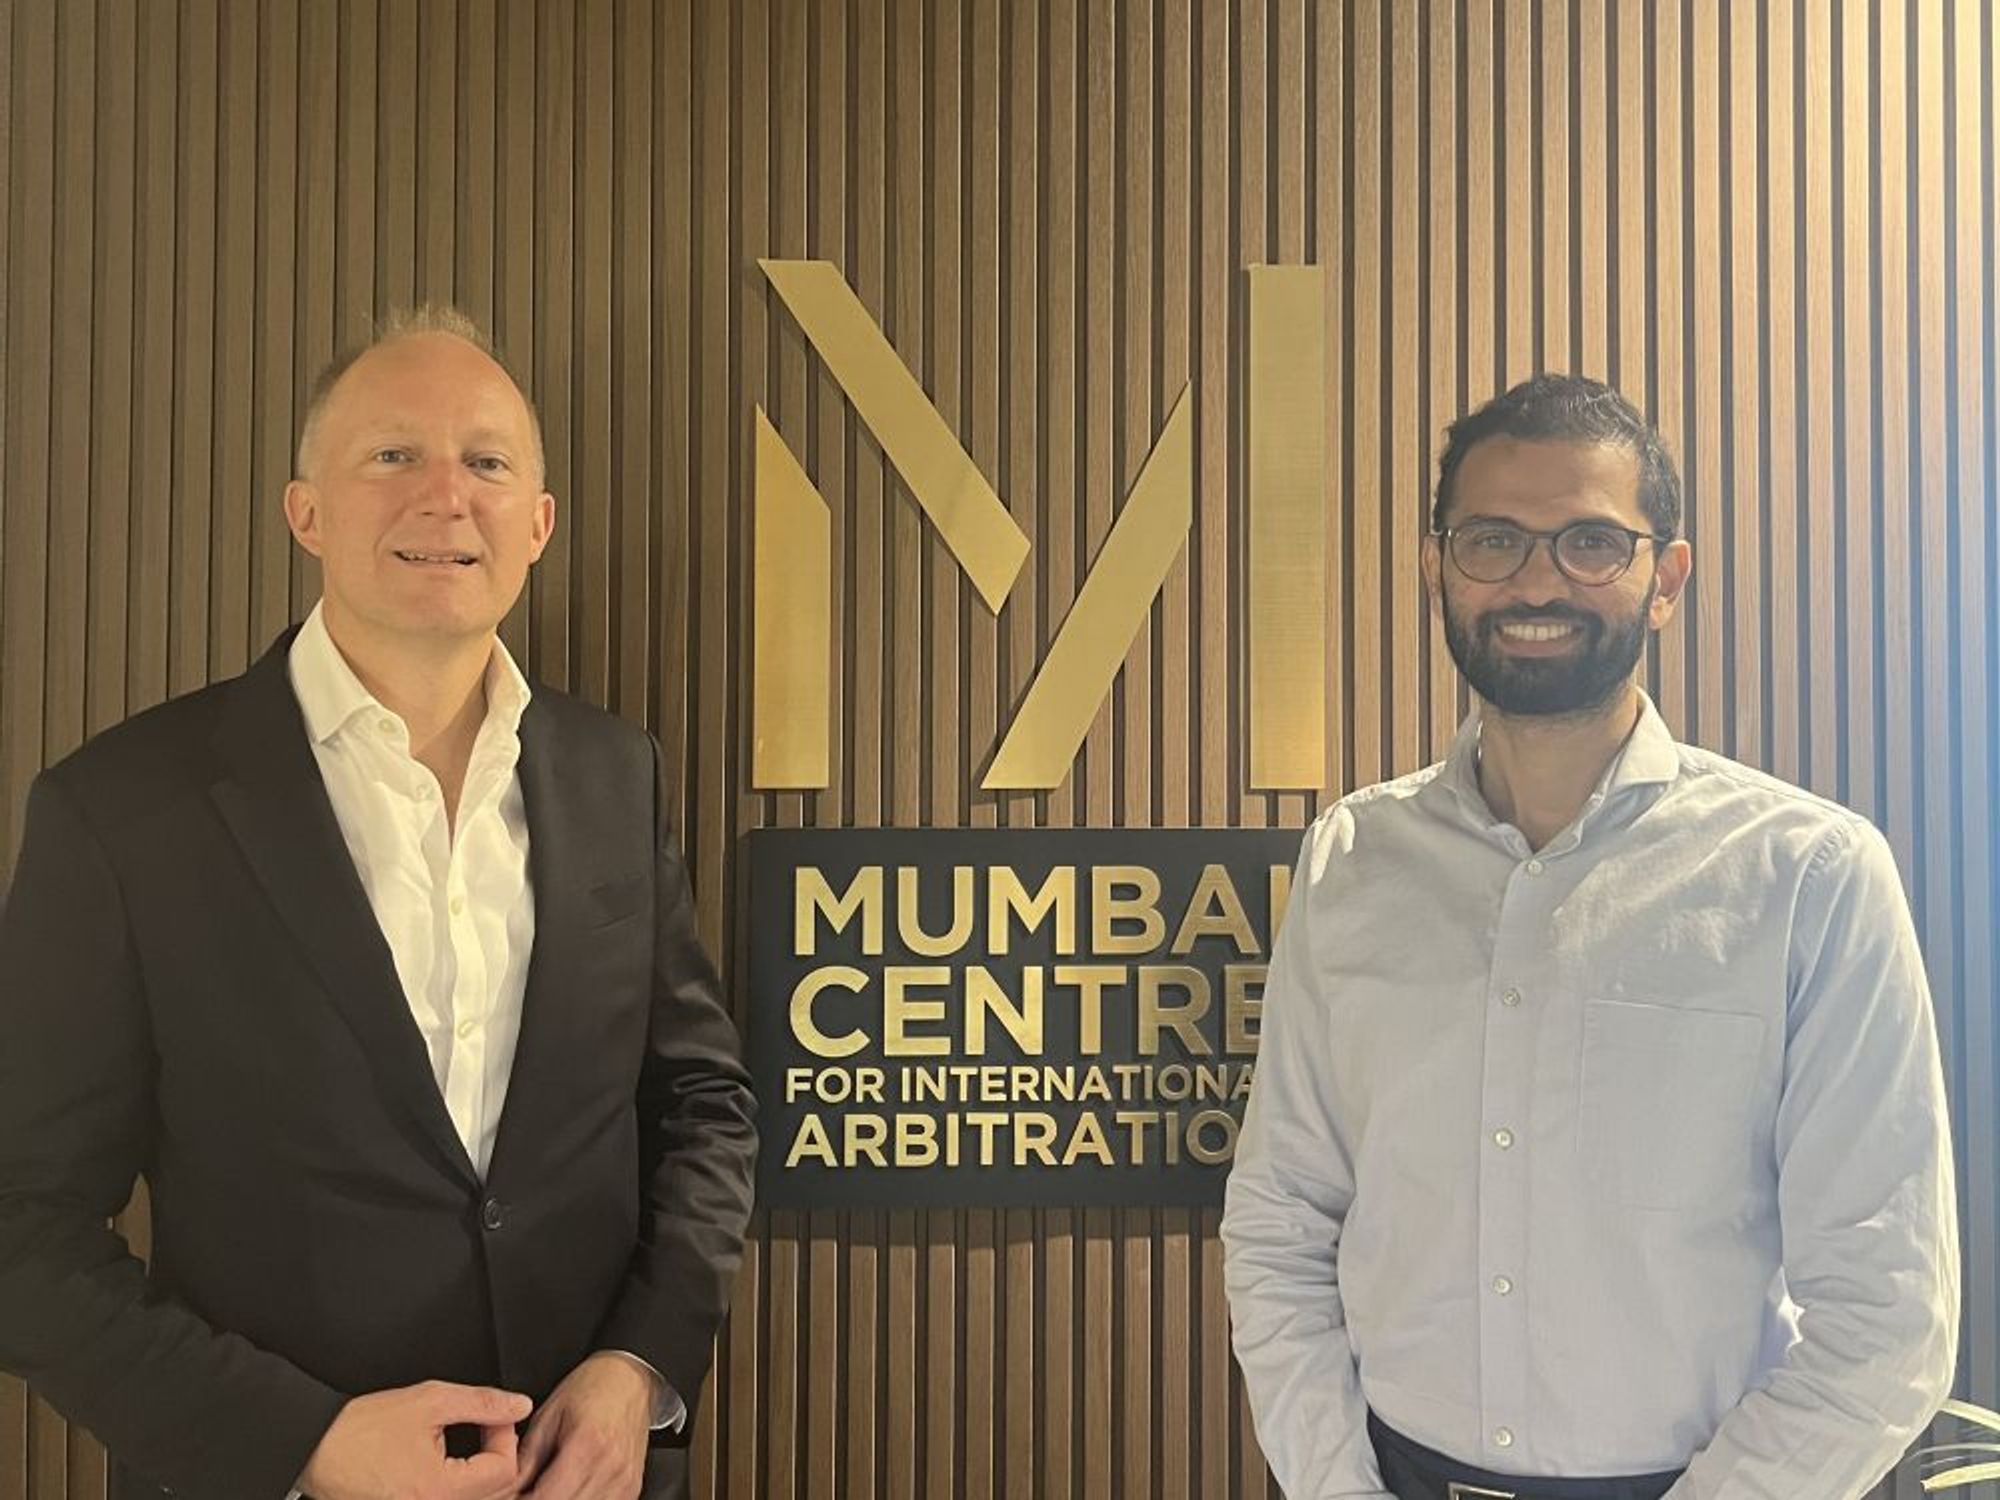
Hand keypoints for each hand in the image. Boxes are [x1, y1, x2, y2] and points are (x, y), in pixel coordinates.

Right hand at [298, 1381, 531, 1499]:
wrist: (318, 1449)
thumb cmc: (361, 1429)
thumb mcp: (429, 1401)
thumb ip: (481, 1403)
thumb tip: (519, 1406)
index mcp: (440, 1490)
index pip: (504, 1472)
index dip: (506, 1438)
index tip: (494, 1418)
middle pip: (496, 1493)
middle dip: (498, 1456)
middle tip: (486, 1427)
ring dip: (484, 1473)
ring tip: (473, 1444)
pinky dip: (464, 1485)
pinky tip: (456, 1465)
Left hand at [517, 1352, 656, 1499]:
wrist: (630, 1379)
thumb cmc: (592, 1388)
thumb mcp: (549, 1415)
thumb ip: (525, 1459)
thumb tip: (506, 1491)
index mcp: (588, 1444)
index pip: (546, 1498)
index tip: (514, 1495)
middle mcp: (612, 1467)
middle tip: (528, 1491)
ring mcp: (625, 1482)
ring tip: (549, 1487)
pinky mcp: (631, 1489)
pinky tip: (570, 1490)